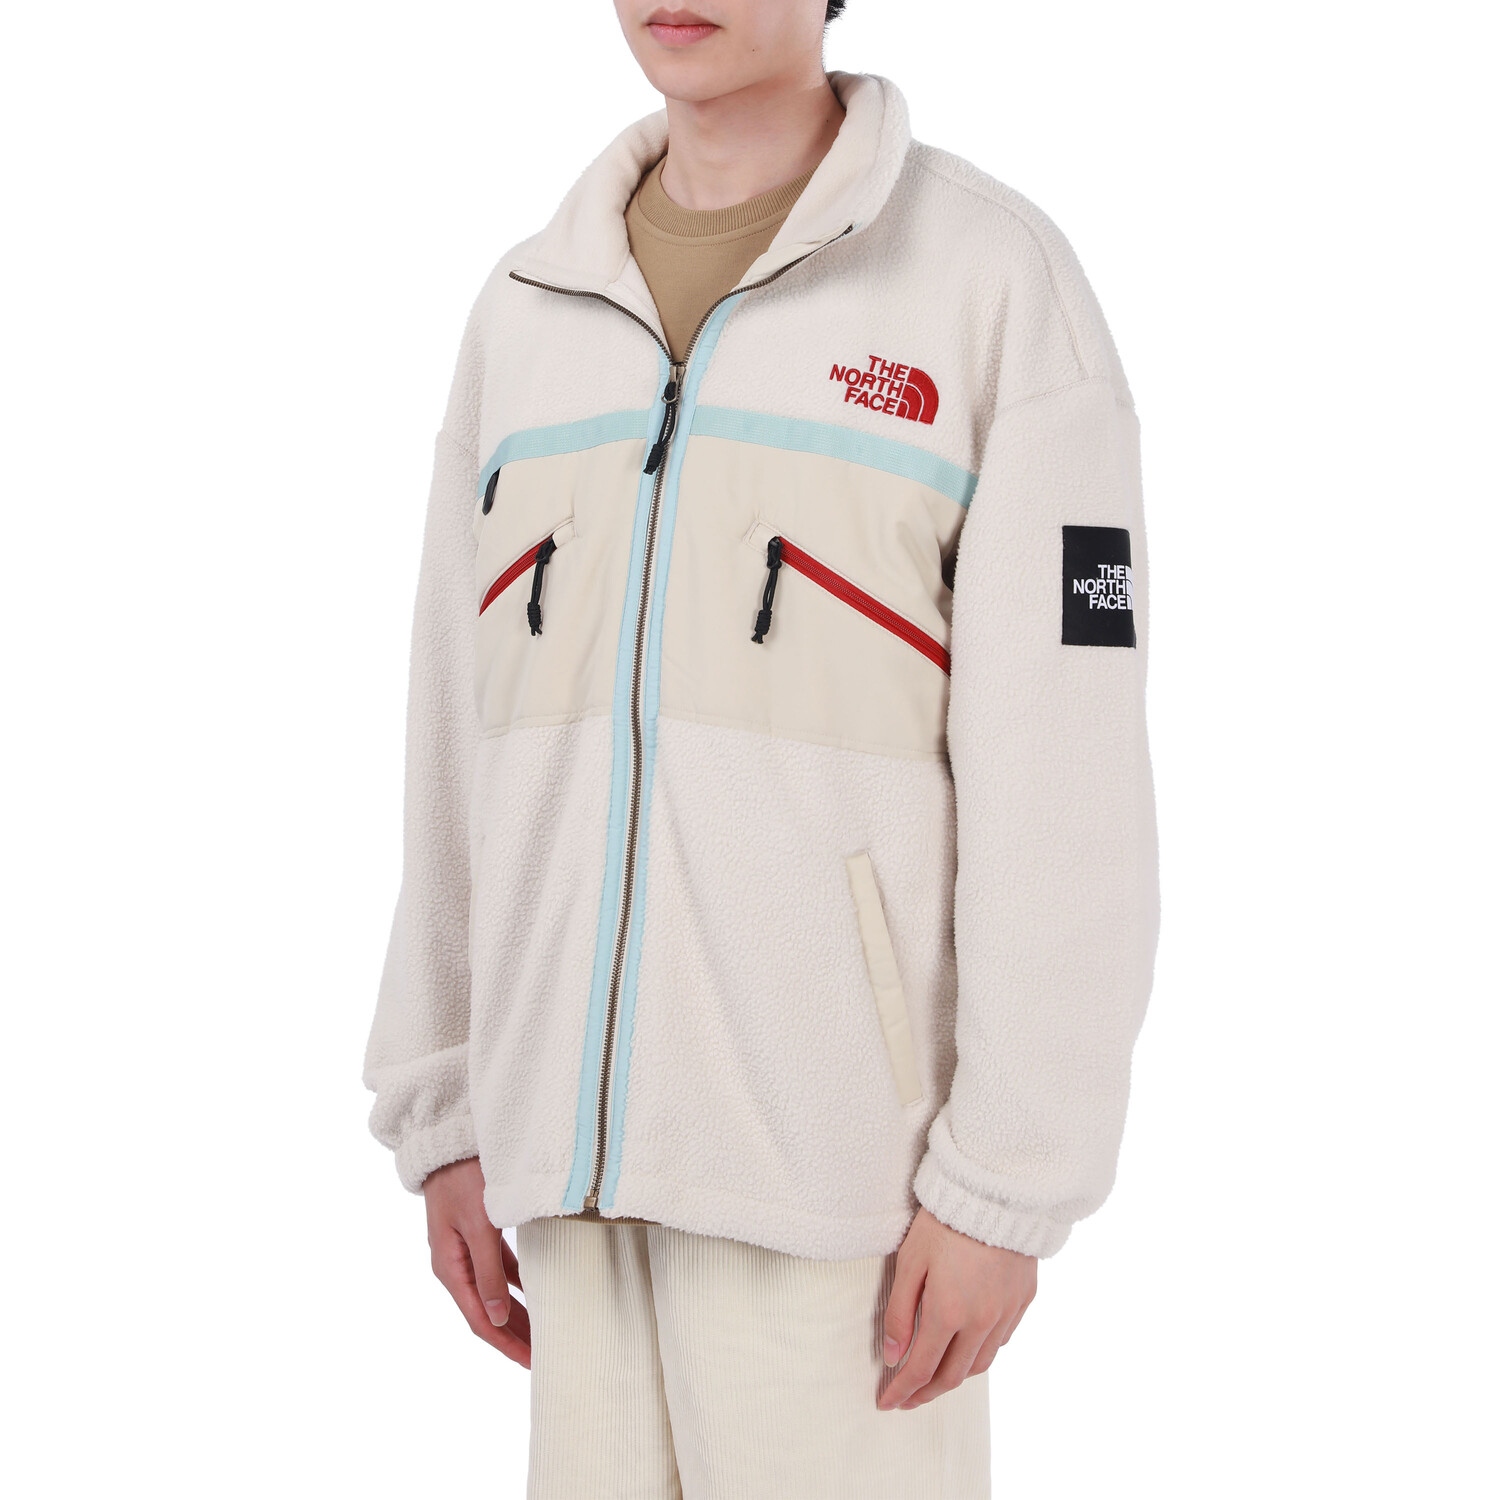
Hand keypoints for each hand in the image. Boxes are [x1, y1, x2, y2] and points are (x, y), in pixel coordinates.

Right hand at [423, 1157, 530, 1366]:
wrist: (449, 1140)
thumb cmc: (463, 1178)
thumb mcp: (479, 1226)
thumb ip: (488, 1272)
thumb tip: (498, 1318)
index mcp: (450, 1267)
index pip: (480, 1320)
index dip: (505, 1344)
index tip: (530, 1363)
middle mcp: (455, 1263)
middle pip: (487, 1311)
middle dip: (514, 1335)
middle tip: (543, 1357)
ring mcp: (465, 1248)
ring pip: (495, 1291)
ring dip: (518, 1312)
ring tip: (542, 1331)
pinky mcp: (478, 1232)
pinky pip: (499, 1268)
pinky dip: (516, 1283)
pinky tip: (534, 1291)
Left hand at [877, 1207, 1035, 1410]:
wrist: (997, 1191)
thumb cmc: (945, 1220)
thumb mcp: (910, 1261)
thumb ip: (900, 1313)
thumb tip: (893, 1357)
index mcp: (949, 1313)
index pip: (921, 1369)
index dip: (902, 1391)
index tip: (885, 1404)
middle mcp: (981, 1322)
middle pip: (953, 1376)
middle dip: (927, 1393)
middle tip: (907, 1398)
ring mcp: (1006, 1313)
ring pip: (981, 1364)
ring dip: (955, 1377)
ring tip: (935, 1378)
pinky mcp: (1023, 1299)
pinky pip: (1001, 1341)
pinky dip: (980, 1353)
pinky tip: (968, 1347)